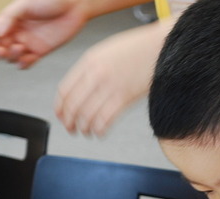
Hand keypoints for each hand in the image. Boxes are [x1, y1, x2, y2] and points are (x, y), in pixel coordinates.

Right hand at [0, 0, 88, 67]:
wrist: (74, 5)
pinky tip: (28, 59)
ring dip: (11, 57)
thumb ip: (10, 18)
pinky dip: (24, 64)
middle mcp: (16, 32)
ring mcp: (27, 43)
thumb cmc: (50, 0)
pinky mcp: (40, 52)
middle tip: (0, 51)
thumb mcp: (25, 5)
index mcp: (8, 20)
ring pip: (10, 58)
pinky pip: (26, 63)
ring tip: (21, 48)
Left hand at [55, 20, 165, 134]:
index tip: (61, 116)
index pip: (63, 91)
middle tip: (71, 128)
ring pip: (87, 116)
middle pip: (72, 106)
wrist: (160, 46)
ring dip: (84, 128)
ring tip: (87, 132)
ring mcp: (110, 86)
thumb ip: (89, 69)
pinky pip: (105, 120)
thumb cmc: (137, 49)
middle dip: (69, 122)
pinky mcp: (125, 98)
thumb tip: (76, 91)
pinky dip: (99, 130)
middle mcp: (96, 74)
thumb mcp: (105, 51)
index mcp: (88, 62)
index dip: (59, 108)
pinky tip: (100, 132)